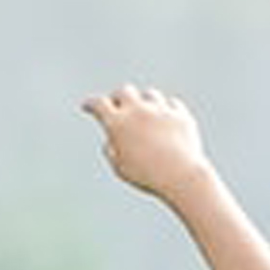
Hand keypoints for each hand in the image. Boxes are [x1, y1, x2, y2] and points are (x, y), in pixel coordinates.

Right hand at [83, 83, 206, 196]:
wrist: (182, 176)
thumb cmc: (148, 177)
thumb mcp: (121, 169)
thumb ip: (112, 152)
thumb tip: (111, 142)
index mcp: (118, 123)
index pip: (99, 104)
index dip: (91, 104)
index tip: (87, 106)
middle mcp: (138, 111)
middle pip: (124, 92)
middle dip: (118, 98)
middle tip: (116, 105)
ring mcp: (161, 110)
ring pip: (150, 94)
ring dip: (144, 101)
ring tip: (144, 111)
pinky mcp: (180, 115)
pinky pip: (172, 104)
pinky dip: (167, 110)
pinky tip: (166, 116)